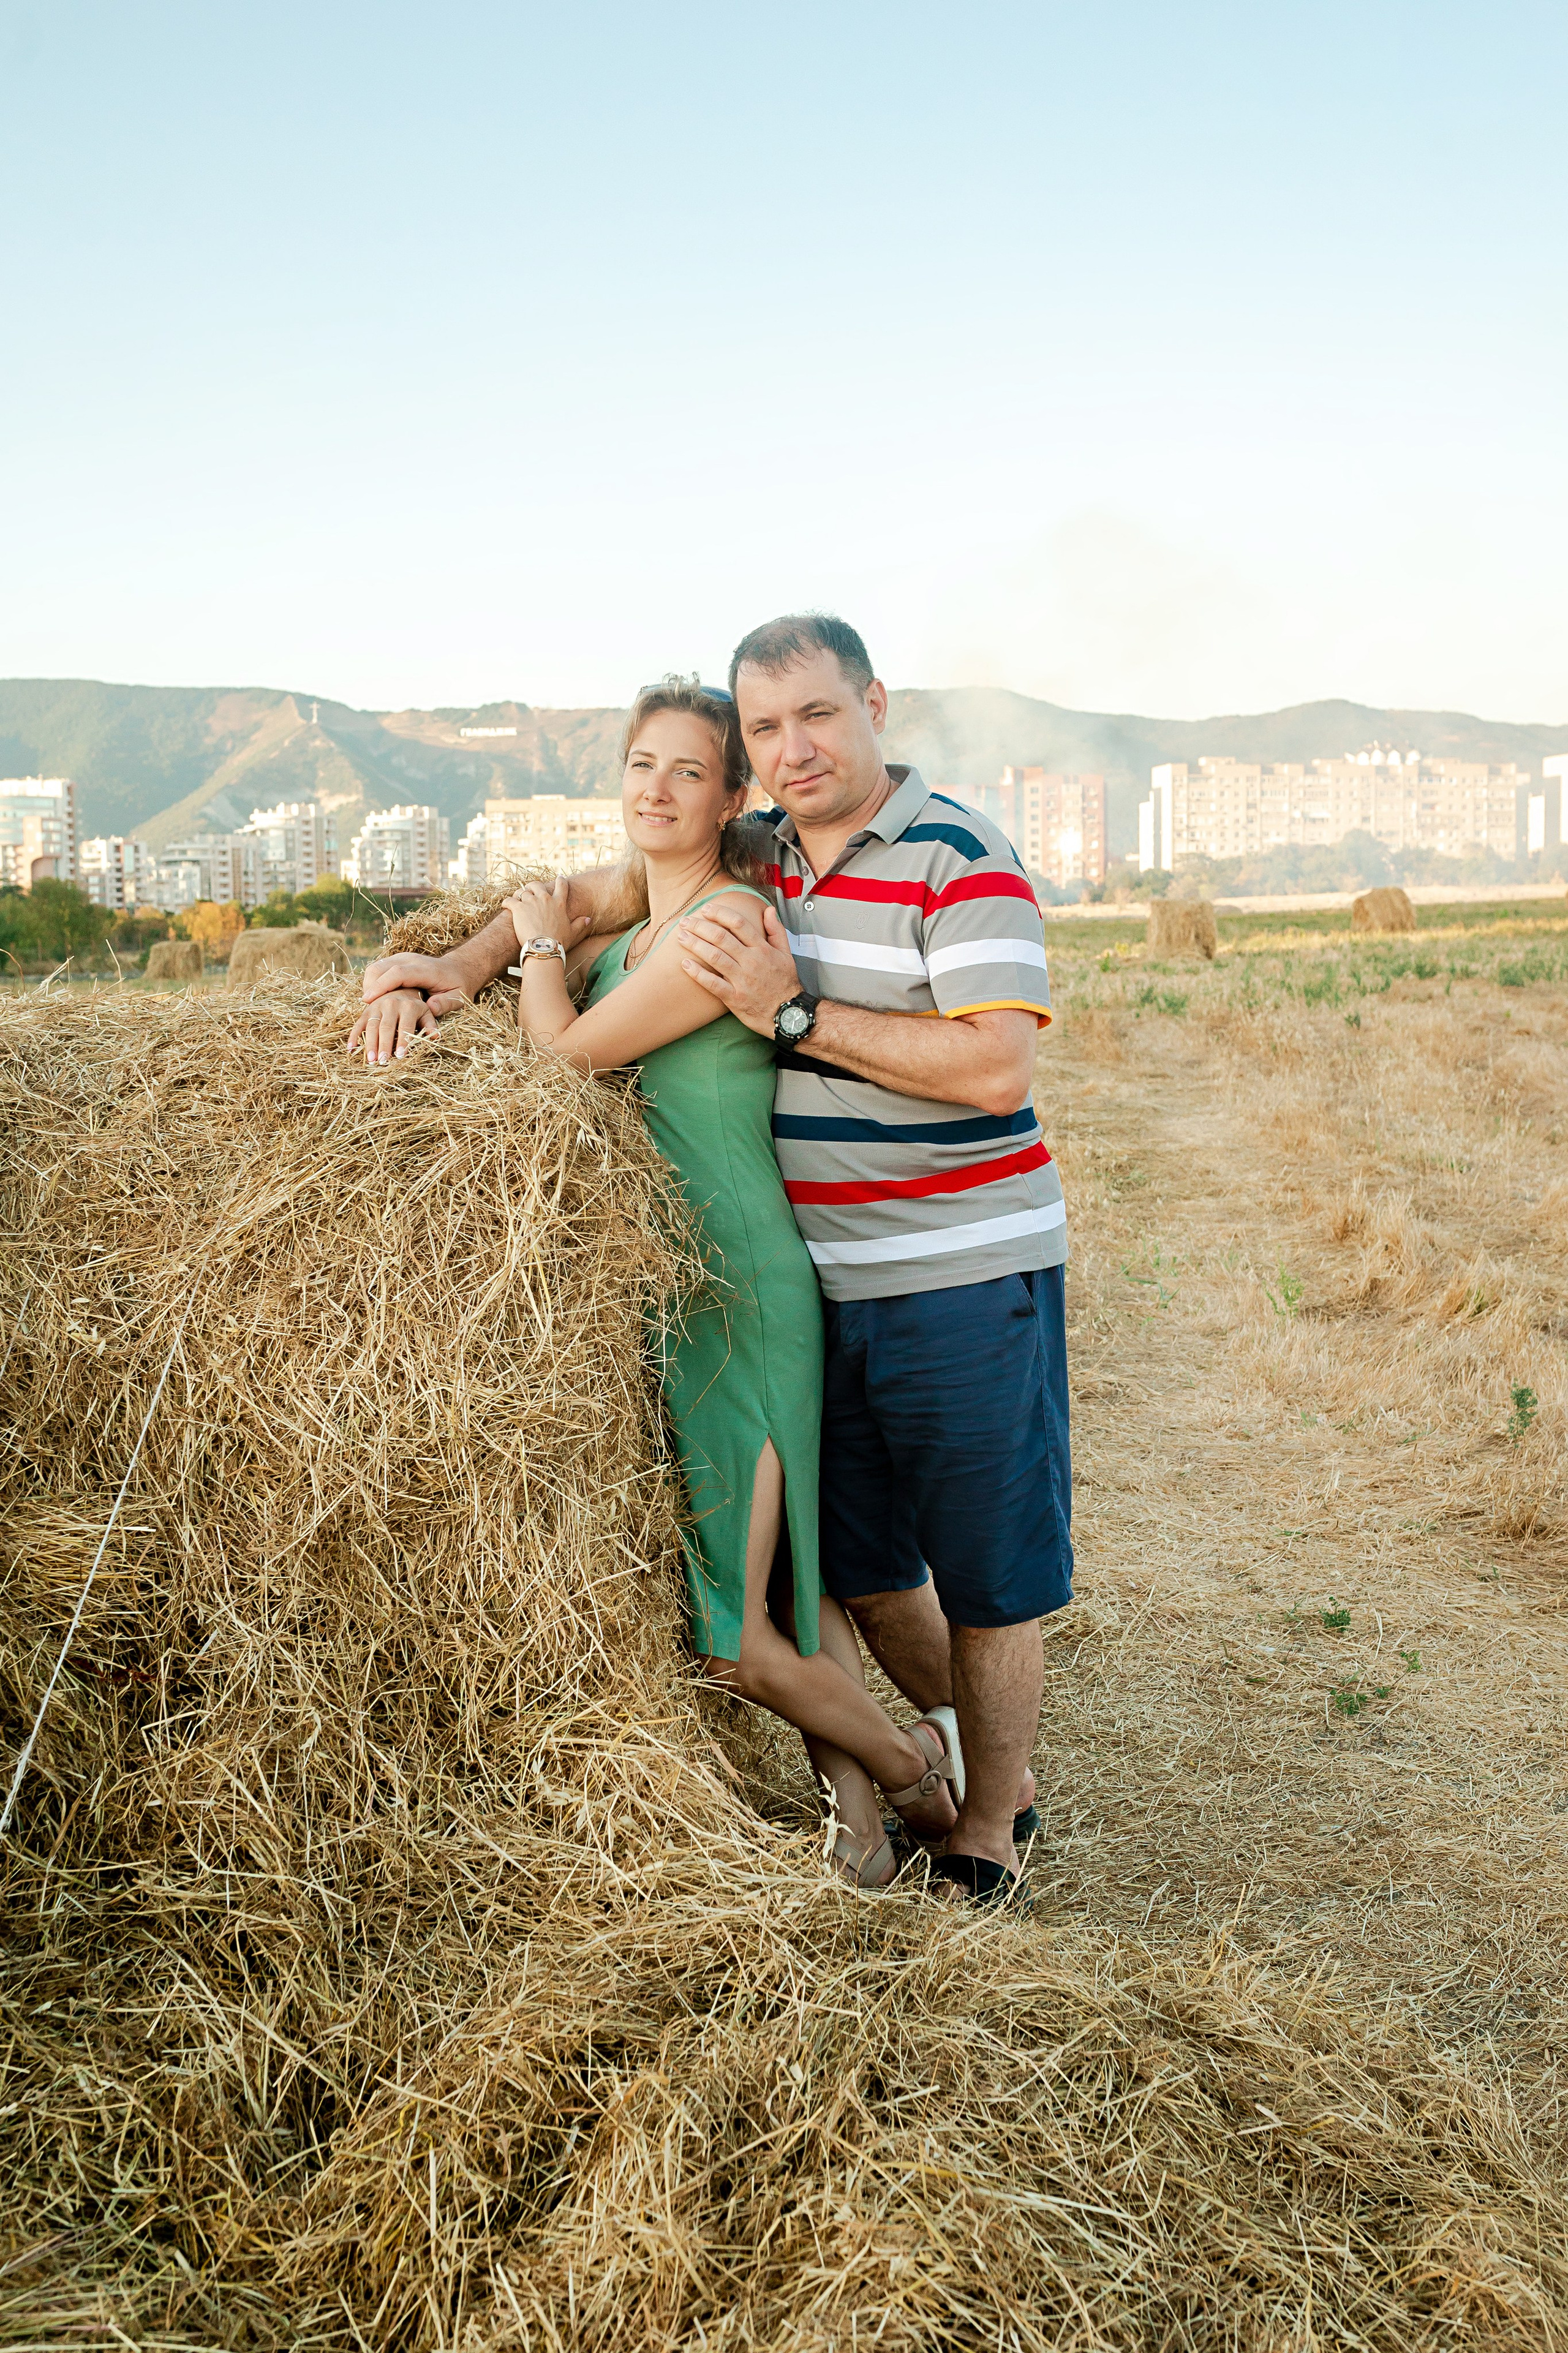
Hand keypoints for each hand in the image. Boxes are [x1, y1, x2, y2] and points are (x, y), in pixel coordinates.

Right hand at [346, 988, 440, 1063]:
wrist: (403, 985)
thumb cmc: (419, 1004)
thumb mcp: (428, 1011)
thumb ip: (431, 1024)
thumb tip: (436, 1037)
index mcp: (409, 1006)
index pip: (406, 1026)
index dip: (403, 1040)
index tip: (400, 1055)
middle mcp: (392, 1003)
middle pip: (386, 1027)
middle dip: (384, 1045)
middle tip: (382, 1062)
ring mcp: (377, 1005)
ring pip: (372, 1026)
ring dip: (369, 1044)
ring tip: (370, 1060)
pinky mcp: (367, 1009)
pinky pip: (359, 1023)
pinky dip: (354, 1036)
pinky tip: (351, 1049)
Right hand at [362, 950, 464, 1005]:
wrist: (459, 968)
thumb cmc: (459, 986)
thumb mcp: (459, 998)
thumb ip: (446, 1003)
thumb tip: (430, 1008)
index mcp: (425, 969)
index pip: (397, 973)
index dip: (381, 986)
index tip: (367, 1000)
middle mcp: (411, 959)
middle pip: (381, 967)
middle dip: (369, 986)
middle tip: (367, 1007)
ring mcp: (403, 958)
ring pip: (376, 966)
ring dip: (369, 984)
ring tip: (370, 1004)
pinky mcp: (397, 960)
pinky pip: (378, 968)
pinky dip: (372, 982)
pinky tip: (375, 997)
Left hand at [504, 877, 591, 952]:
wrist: (544, 948)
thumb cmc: (559, 941)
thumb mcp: (572, 932)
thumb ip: (580, 924)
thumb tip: (588, 919)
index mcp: (558, 903)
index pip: (561, 885)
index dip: (560, 880)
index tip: (559, 878)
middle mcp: (544, 899)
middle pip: (537, 884)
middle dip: (533, 886)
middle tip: (530, 889)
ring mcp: (530, 902)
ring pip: (522, 891)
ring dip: (519, 894)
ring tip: (516, 899)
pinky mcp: (518, 908)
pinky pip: (510, 900)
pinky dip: (507, 902)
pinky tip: (506, 905)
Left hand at [678, 901, 800, 1037]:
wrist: (789, 1014)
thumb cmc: (785, 983)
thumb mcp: (786, 954)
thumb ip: (776, 930)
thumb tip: (768, 910)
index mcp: (762, 949)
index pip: (739, 924)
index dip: (720, 913)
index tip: (707, 909)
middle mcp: (751, 962)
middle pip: (721, 938)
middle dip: (700, 926)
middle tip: (686, 921)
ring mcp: (742, 980)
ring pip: (714, 957)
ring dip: (695, 944)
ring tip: (681, 937)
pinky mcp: (734, 998)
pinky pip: (712, 984)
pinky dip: (698, 974)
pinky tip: (685, 964)